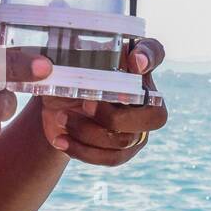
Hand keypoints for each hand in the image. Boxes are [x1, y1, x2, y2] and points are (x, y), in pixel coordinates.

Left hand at [39, 37, 167, 165]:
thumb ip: (78, 54)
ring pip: (125, 140)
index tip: (135, 61)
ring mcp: (138, 127)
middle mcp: (145, 96)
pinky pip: (110, 157)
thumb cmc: (67, 76)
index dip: (149, 56)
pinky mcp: (123, 150)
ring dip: (88, 132)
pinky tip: (61, 140)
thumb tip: (87, 61)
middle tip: (85, 105)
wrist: (54, 106)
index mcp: (132, 64)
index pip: (154, 52)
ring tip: (62, 118)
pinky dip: (82, 150)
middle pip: (155, 116)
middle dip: (115, 116)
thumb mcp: (67, 62)